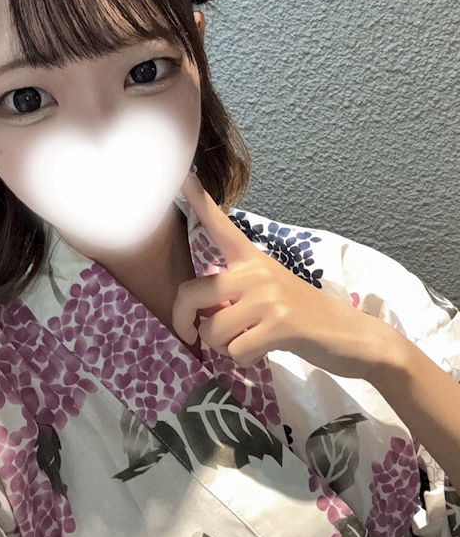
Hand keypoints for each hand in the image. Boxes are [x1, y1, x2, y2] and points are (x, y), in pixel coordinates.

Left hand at [172, 173, 400, 380]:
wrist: (353, 337)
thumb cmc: (305, 317)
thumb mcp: (269, 294)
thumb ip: (234, 296)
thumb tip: (201, 316)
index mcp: (252, 260)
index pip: (221, 227)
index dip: (199, 202)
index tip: (184, 177)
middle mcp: (257, 272)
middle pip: (192, 294)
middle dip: (184, 321)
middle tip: (193, 333)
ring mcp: (269, 297)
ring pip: (212, 329)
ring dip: (222, 347)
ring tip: (246, 341)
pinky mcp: (280, 324)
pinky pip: (235, 350)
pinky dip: (242, 359)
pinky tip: (262, 351)